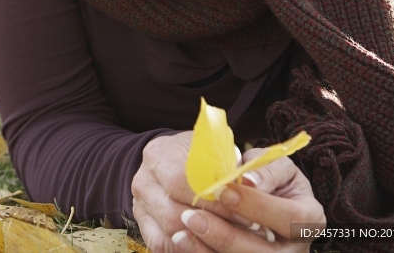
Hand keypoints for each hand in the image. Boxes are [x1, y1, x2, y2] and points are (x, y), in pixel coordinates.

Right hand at [132, 132, 246, 252]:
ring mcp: (141, 205)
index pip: (182, 183)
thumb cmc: (204, 156)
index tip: (246, 214)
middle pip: (174, 214)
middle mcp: (143, 181)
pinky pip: (162, 246)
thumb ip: (237, 166)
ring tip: (232, 243)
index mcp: (158, 154)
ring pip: (168, 235)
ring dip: (202, 243)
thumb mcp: (220, 150)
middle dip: (212, 228)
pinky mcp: (145, 225)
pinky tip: (212, 247)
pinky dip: (188, 249)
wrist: (178, 160)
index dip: (214, 202)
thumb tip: (252, 183)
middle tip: (244, 235)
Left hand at [133, 137, 324, 252]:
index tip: (223, 190)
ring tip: (182, 228)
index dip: (256, 206)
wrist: (260, 191)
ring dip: (209, 248)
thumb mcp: (271, 163)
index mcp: (309, 217)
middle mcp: (297, 248)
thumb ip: (262, 169)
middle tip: (191, 215)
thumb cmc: (266, 174)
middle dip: (225, 235)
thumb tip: (246, 181)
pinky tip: (181, 240)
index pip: (289, 219)